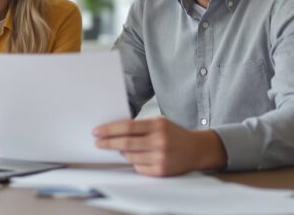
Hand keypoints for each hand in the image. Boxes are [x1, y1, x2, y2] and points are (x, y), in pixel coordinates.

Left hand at [93, 116, 226, 176]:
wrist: (196, 149)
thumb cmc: (173, 133)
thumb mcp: (159, 122)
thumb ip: (139, 126)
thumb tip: (113, 131)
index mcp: (157, 125)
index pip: (127, 127)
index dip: (109, 130)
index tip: (97, 132)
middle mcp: (159, 141)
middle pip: (125, 143)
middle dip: (108, 143)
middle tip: (97, 142)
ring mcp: (160, 157)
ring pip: (130, 156)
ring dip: (122, 152)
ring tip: (122, 148)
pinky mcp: (161, 170)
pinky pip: (138, 167)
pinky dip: (134, 162)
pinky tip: (138, 157)